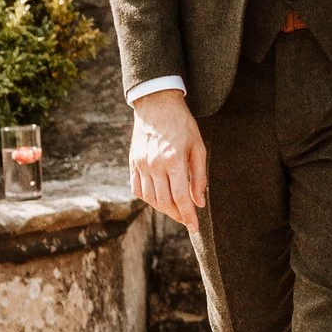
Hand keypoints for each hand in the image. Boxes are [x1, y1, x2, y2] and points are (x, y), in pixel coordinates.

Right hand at [128, 89, 208, 230]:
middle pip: (164, 202)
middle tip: (187, 219)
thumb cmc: (182, 124)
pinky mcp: (133, 163)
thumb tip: (199, 202)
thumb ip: (199, 176)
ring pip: (150, 198)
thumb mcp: (198, 146)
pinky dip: (148, 199)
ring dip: (163, 209)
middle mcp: (154, 165)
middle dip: (177, 214)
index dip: (188, 215)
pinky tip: (159, 199)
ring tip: (176, 210)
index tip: (194, 227)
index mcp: (173, 160)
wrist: (156, 104)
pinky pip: (137, 189)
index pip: (180, 197)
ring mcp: (141, 164)